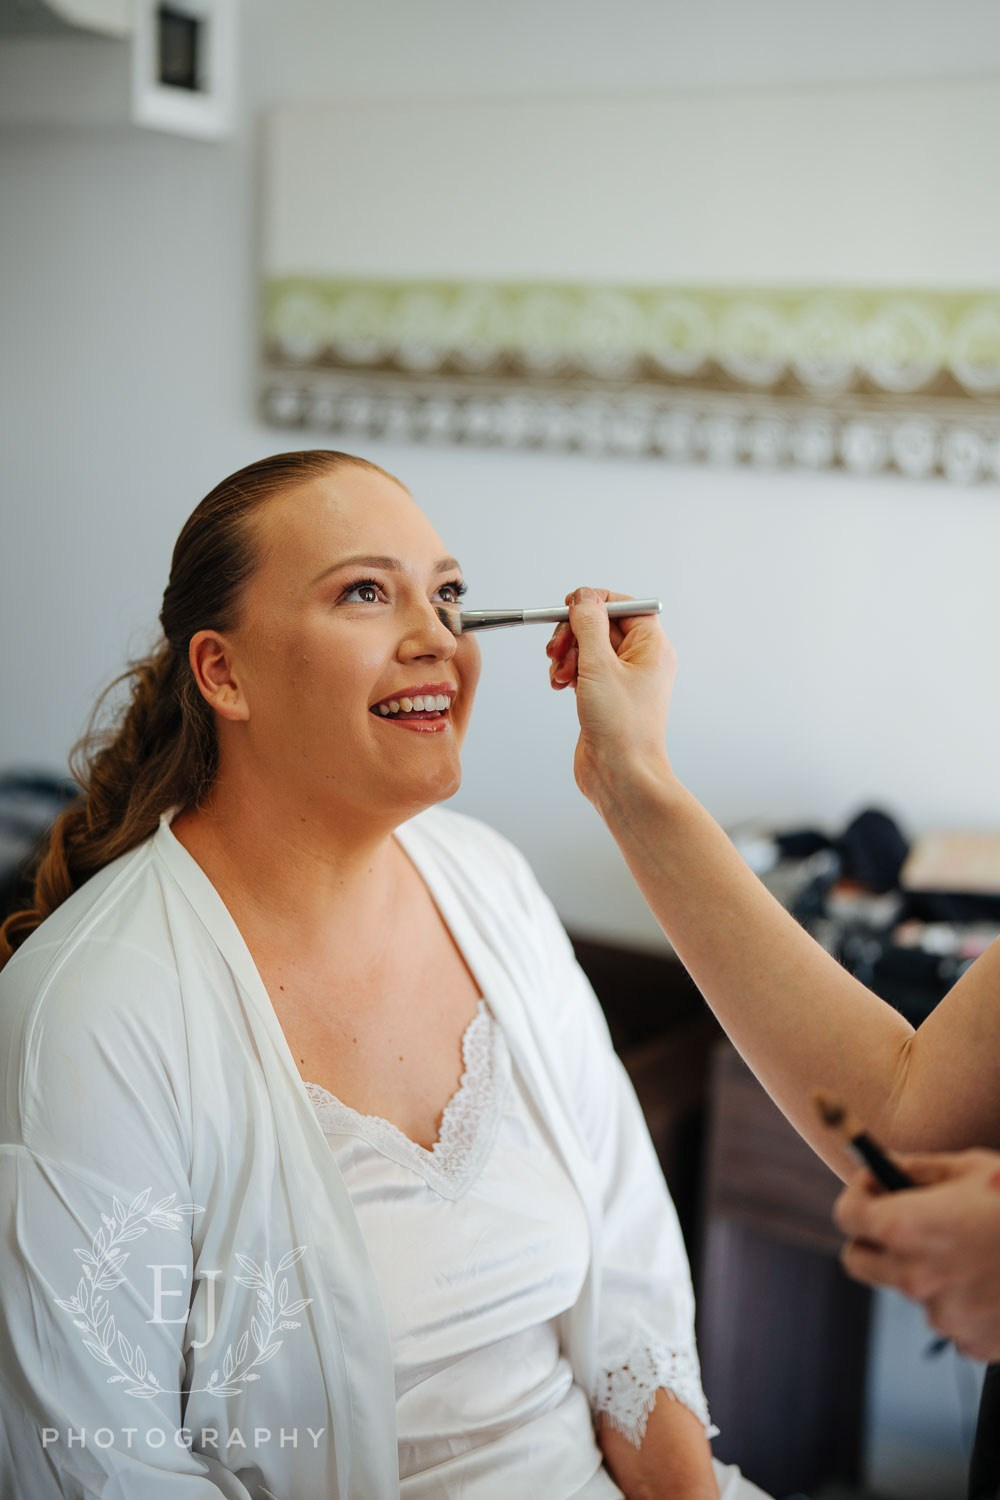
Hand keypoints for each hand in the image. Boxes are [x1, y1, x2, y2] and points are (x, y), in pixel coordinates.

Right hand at [546, 587, 676, 810]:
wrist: (621, 775)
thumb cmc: (622, 728)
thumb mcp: (599, 666)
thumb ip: (589, 625)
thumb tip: (584, 598)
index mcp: (652, 647)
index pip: (625, 606)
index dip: (596, 602)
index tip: (570, 607)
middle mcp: (641, 660)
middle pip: (602, 625)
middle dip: (574, 634)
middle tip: (558, 649)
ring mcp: (622, 679)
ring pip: (588, 647)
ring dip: (567, 654)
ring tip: (560, 675)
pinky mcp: (605, 696)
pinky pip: (583, 669)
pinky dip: (568, 672)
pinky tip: (560, 685)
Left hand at [833, 1148, 999, 1359]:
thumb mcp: (972, 1168)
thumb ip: (918, 1169)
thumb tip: (884, 1164)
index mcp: (907, 1227)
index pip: (846, 1215)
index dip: (858, 1194)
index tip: (874, 1186)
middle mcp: (915, 1276)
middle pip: (859, 1261)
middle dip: (873, 1239)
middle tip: (901, 1220)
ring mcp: (943, 1316)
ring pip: (909, 1289)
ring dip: (926, 1268)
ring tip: (971, 1247)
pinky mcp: (970, 1343)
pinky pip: (948, 1317)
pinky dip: (961, 1299)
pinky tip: (994, 1278)